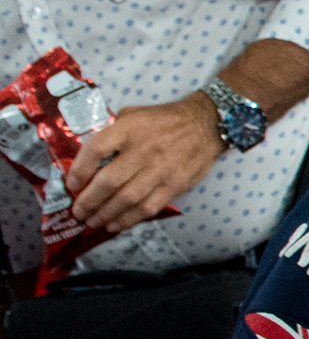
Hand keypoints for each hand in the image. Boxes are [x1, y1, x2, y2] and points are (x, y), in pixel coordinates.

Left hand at [66, 95, 224, 232]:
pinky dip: (129, 219)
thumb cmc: (165, 119)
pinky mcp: (175, 184)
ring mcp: (161, 169)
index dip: (79, 169)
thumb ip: (112, 130)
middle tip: (78, 212)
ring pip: (127, 199)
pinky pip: (148, 207)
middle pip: (108, 180)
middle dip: (88, 201)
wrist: (207, 124)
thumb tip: (88, 154)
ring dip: (105, 214)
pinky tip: (116, 225)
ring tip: (93, 222)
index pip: (96, 149)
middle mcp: (144, 149)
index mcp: (130, 128)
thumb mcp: (134, 113)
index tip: (72, 184)